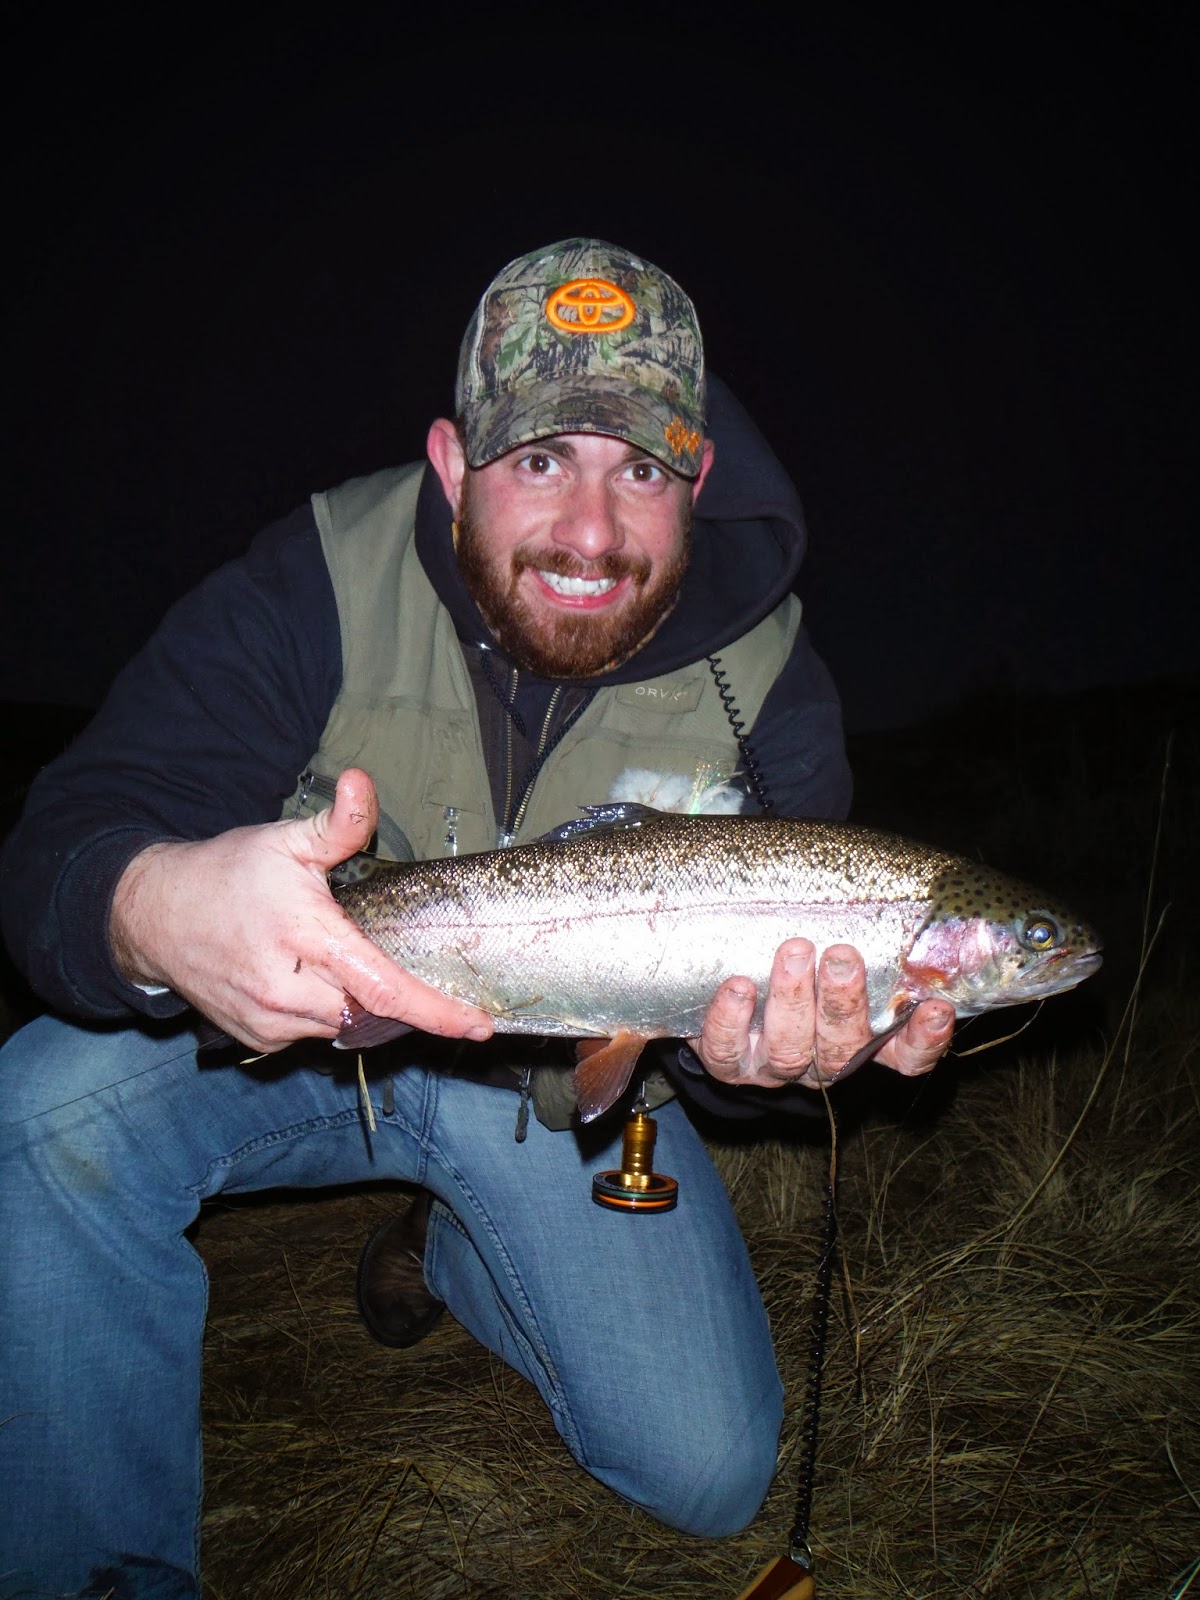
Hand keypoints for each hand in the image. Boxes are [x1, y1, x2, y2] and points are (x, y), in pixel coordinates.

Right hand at [110, 767, 493, 1052]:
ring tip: (320, 953)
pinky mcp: (258, 1041)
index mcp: (307, 940)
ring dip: (351, 997)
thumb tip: (362, 783)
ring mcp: (270, 1024)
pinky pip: (312, 1032)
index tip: (479, 1025)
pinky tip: (302, 975)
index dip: (436, 1011)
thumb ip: (336, 825)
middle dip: (386, 988)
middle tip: (369, 948)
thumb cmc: (224, 875)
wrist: (153, 916)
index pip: (384, 989)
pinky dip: (322, 1008)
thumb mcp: (284, 842)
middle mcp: (288, 993)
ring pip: (343, 1024)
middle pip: (370, 1009)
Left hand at [688, 939, 954, 1089]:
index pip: (906, 1056)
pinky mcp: (728, 1063)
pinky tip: (739, 986)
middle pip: (844, 1049)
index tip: (936, 1009)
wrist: (721, 985)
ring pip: (790, 1049)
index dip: (924, 1041)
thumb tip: (936, 914)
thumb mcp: (838, 948)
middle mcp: (821, 1059)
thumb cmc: (798, 959)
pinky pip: (728, 1052)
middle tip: (843, 956)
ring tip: (795, 951)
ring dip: (793, 1000)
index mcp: (860, 1039)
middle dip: (844, 1002)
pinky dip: (731, 1021)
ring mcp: (774, 1066)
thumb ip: (878, 936)